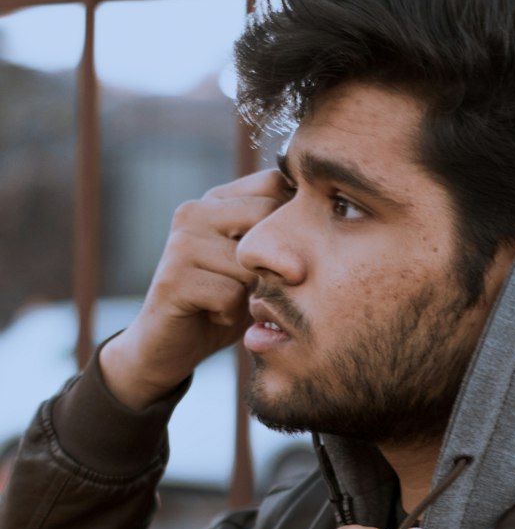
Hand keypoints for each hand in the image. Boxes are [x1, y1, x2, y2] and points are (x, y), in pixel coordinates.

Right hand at [99, 169, 289, 409]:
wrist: (170, 345)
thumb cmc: (223, 302)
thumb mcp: (256, 267)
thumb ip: (278, 239)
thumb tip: (331, 214)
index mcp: (216, 200)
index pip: (273, 183)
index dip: (292, 219)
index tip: (288, 255)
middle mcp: (194, 212)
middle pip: (266, 218)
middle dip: (274, 260)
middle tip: (259, 287)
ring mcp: (181, 243)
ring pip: (251, 262)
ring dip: (251, 294)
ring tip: (232, 302)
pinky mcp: (173, 278)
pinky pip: (230, 294)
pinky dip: (230, 314)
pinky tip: (214, 315)